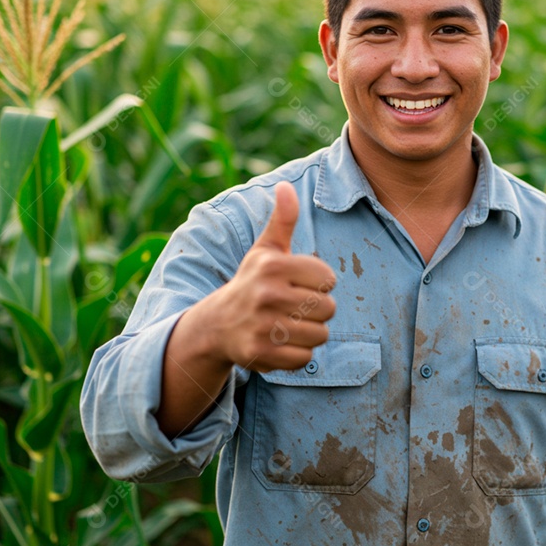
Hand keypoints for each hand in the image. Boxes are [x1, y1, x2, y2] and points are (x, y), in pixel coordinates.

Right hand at [181, 182, 336, 372]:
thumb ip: (282, 220)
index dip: (319, 283)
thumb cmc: (252, 282)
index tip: (298, 284)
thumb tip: (286, 186)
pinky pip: (305, 359)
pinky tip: (280, 343)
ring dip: (310, 333)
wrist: (217, 325)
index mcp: (273, 266)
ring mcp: (263, 325)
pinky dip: (297, 355)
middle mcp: (267, 294)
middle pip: (328, 308)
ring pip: (320, 335)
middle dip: (317, 310)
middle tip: (294, 307)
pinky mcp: (260, 353)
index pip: (329, 278)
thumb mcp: (265, 250)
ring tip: (288, 324)